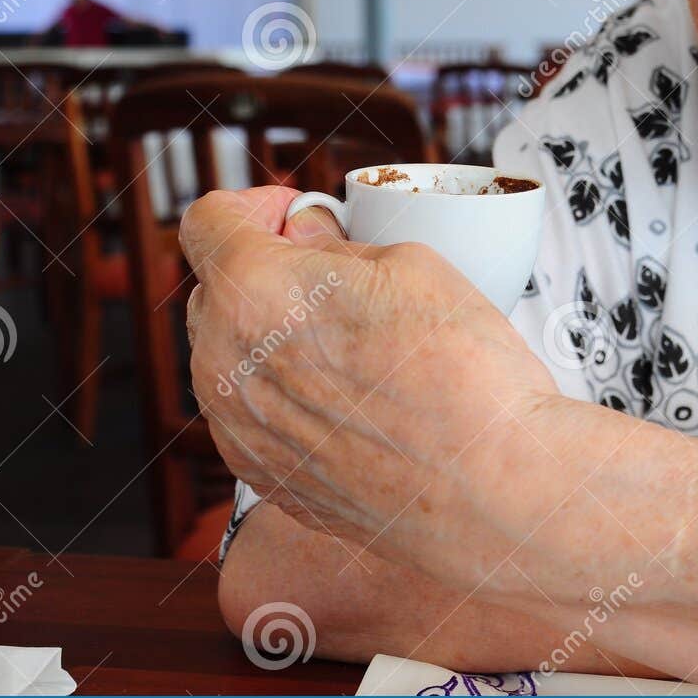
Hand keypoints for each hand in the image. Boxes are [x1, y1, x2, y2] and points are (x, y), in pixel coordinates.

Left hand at [181, 187, 559, 587]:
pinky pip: (255, 417)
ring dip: (274, 340)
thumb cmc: (463, 376)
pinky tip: (356, 403)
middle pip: (216, 292)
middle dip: (267, 275)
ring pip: (233, 359)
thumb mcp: (413, 266)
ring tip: (355, 350)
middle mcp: (224, 364)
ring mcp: (237, 430)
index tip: (296, 218)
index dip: (256, 208)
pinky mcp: (263, 477)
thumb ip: (337, 247)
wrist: (490, 489)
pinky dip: (290, 399)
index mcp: (252, 292)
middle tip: (337, 281)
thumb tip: (310, 239)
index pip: (207, 221)